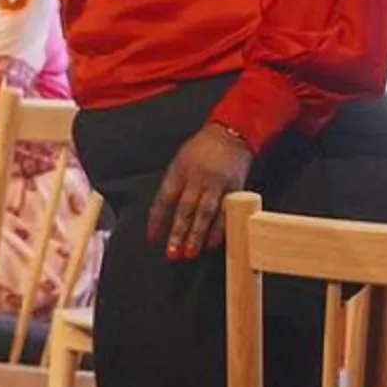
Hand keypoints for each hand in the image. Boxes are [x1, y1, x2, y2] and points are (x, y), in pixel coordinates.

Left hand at [146, 124, 252, 260]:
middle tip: (171, 252)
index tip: (152, 237)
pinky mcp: (234, 189)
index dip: (157, 220)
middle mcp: (196, 178)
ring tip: (190, 252)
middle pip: (184, 209)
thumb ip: (173, 186)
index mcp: (179, 171)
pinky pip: (225, 211)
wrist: (230, 134)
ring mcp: (216, 184)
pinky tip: (213, 242)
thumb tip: (162, 214)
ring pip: (205, 213)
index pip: (164, 199)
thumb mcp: (180, 162)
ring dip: (197, 235)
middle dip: (177, 233)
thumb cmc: (201, 149)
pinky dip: (219, 229)